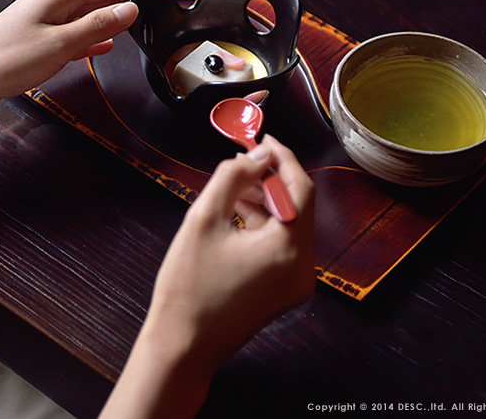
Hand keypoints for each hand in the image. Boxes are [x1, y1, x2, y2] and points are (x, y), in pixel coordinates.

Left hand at [0, 0, 159, 117]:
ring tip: (136, 17)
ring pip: (87, 16)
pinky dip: (91, 39)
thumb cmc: (0, 61)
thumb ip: (96, 27)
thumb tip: (128, 10)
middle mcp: (49, 4)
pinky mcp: (35, 43)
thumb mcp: (59, 44)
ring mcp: (41, 23)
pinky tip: (101, 46)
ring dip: (112, 17)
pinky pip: (73, 35)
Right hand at [99, 135, 314, 418]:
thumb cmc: (188, 288)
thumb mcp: (203, 220)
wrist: (182, 346)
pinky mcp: (285, 292)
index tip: (261, 140)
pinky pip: (283, 247)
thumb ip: (231, 178)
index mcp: (289, 249)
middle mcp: (303, 268)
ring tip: (232, 189)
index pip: (300, 188)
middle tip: (241, 162)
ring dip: (266, 202)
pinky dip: (265, 227)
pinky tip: (236, 216)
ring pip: (291, 226)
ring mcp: (296, 283)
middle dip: (271, 180)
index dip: (282, 158)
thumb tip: (255, 155)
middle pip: (299, 207)